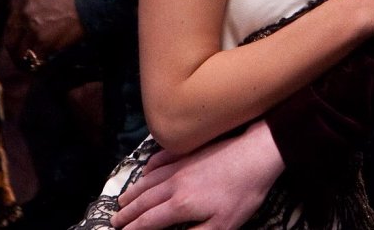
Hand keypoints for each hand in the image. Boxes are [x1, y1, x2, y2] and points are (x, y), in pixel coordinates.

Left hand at [17, 0, 84, 63]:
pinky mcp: (44, 42)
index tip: (20, 45)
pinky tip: (43, 69)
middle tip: (23, 61)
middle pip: (11, 41)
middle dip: (16, 53)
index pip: (12, 24)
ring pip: (21, 53)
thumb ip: (39, 5)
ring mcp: (33, 29)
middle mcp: (25, 14)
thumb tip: (37, 21)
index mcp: (26, 0)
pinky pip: (36, 60)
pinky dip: (38, 67)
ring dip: (26, 63)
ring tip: (33, 68)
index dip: (15, 37)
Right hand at [113, 121, 282, 228]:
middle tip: (115, 220)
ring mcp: (182, 164)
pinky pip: (164, 159)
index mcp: (180, 205)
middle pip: (144, 200)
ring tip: (123, 199)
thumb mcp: (222, 225)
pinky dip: (151, 166)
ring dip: (135, 191)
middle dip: (128, 213)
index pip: (148, 222)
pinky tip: (146, 169)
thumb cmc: (243, 192)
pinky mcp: (192, 152)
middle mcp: (175, 184)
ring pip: (150, 180)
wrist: (258, 153)